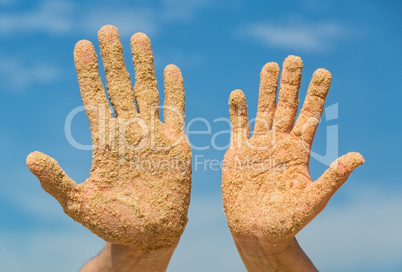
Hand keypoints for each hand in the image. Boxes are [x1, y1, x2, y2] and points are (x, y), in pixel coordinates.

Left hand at [27, 25, 190, 250]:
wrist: (149, 234)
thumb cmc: (112, 223)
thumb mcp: (78, 203)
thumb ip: (56, 180)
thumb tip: (30, 157)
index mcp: (105, 141)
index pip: (95, 98)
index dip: (88, 72)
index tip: (82, 46)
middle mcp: (129, 132)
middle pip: (120, 86)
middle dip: (114, 58)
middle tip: (108, 29)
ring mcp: (153, 135)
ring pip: (147, 91)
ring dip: (143, 65)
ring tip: (138, 37)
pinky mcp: (176, 144)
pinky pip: (176, 110)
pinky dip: (175, 90)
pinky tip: (170, 68)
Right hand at [222, 55, 363, 244]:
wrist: (256, 232)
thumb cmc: (288, 221)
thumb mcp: (313, 199)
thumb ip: (332, 178)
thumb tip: (358, 157)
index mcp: (299, 151)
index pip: (309, 116)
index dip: (316, 94)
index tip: (323, 72)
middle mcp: (280, 144)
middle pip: (286, 107)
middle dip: (291, 83)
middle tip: (295, 58)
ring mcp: (258, 146)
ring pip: (262, 111)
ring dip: (265, 89)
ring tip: (270, 66)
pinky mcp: (238, 153)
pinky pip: (238, 127)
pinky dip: (237, 111)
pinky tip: (238, 94)